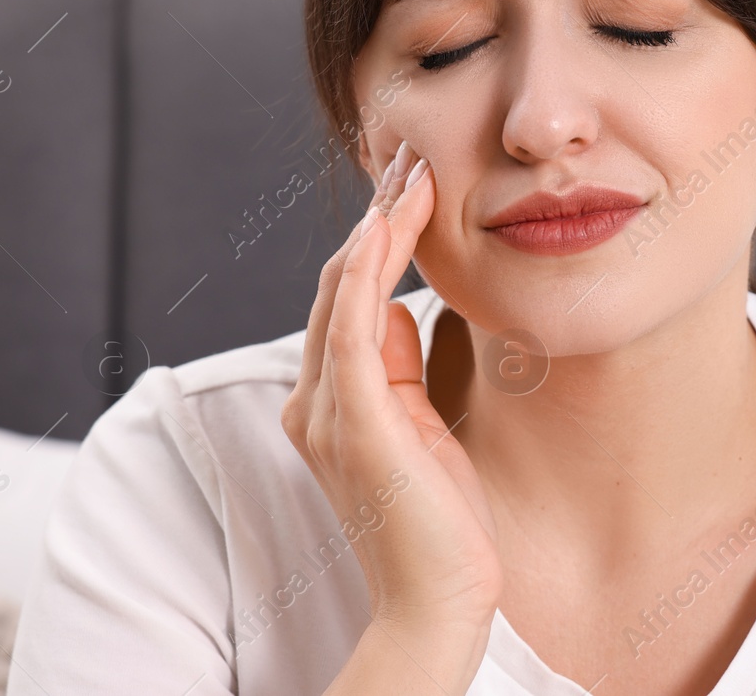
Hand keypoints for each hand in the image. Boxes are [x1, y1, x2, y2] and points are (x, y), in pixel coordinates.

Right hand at [281, 141, 500, 691]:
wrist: (439, 598)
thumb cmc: (441, 519)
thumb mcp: (422, 426)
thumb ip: (401, 369)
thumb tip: (402, 311)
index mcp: (330, 402)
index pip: (346, 297)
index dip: (376, 237)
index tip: (412, 186)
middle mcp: (314, 401)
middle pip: (337, 283)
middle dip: (376, 216)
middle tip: (409, 156)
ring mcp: (327, 411)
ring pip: (341, 291)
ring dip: (376, 225)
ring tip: (410, 171)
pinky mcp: (355, 422)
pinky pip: (352, 326)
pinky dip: (366, 269)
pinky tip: (389, 224)